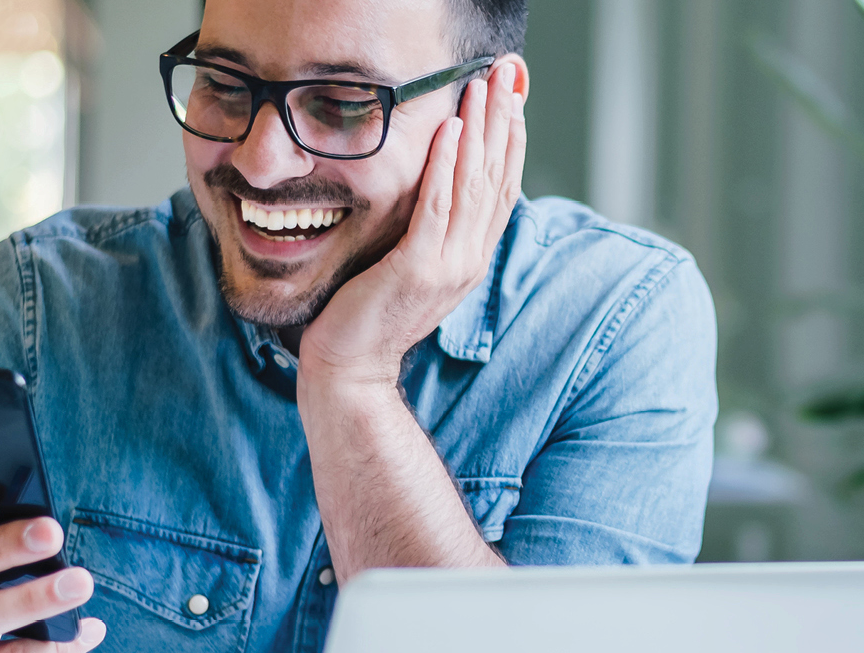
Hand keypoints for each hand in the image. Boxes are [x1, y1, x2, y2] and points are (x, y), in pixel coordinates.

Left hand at [299, 62, 528, 386]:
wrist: (350, 368)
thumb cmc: (369, 315)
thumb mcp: (411, 266)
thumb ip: (430, 232)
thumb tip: (433, 188)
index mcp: (471, 257)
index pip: (502, 188)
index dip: (511, 139)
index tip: (513, 97)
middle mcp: (469, 258)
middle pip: (496, 176)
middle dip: (503, 119)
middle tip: (508, 74)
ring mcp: (448, 265)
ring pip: (473, 185)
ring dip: (479, 130)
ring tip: (482, 87)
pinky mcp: (418, 268)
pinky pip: (437, 207)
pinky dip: (446, 165)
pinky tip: (449, 130)